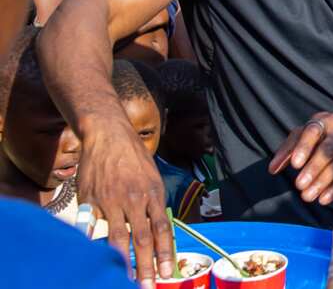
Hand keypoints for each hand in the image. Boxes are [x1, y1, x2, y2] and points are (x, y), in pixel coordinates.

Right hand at [78, 119, 173, 286]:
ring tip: (125, 279)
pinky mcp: (90, 200)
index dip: (165, 253)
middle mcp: (134, 199)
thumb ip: (154, 204)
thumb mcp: (152, 177)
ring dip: (122, 262)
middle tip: (149, 286)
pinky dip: (94, 244)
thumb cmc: (133, 157)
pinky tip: (94, 258)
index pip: (162, 229)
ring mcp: (111, 201)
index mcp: (153, 194)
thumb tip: (160, 231)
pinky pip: (92, 227)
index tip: (167, 273)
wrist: (108, 134)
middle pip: (142, 239)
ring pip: (117, 238)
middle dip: (146, 267)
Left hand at [269, 114, 332, 204]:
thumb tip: (272, 169)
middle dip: (313, 169)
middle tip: (299, 185)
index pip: (312, 132)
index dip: (304, 147)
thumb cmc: (325, 134)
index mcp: (324, 122)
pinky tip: (323, 199)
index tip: (295, 164)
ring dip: (322, 182)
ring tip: (306, 196)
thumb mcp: (306, 134)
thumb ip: (288, 149)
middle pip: (326, 151)